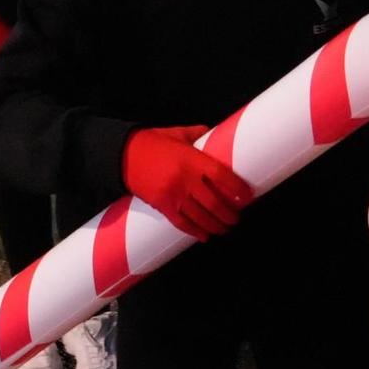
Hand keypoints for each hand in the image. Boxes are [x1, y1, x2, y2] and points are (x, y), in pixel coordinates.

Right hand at [121, 125, 254, 241]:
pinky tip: (205, 235)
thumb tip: (215, 134)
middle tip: (236, 217)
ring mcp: (173, 195)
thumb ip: (197, 134)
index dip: (237, 189)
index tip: (247, 196)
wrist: (122, 155)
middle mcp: (185, 179)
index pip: (221, 176)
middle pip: (214, 202)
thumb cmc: (152, 142)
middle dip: (229, 214)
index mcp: (191, 159)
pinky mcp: (162, 206)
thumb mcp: (176, 133)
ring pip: (201, 216)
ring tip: (225, 228)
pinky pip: (182, 223)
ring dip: (216, 225)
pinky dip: (196, 232)